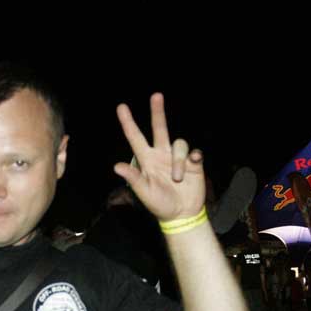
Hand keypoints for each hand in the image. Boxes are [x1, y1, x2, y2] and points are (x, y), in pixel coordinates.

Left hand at [113, 93, 204, 222]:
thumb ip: (133, 178)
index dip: (128, 122)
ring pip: (179, 144)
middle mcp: (161, 155)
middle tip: (156, 95)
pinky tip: (193, 164)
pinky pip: (194, 152)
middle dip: (157, 112)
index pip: (135, 138)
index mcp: (146, 160)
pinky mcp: (193, 163)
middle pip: (159, 128)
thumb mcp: (144, 192)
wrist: (182, 214)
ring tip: (178, 179)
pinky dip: (193, 157)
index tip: (121, 107)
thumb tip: (116, 166)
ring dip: (179, 161)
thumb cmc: (159, 204)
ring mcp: (177, 158)